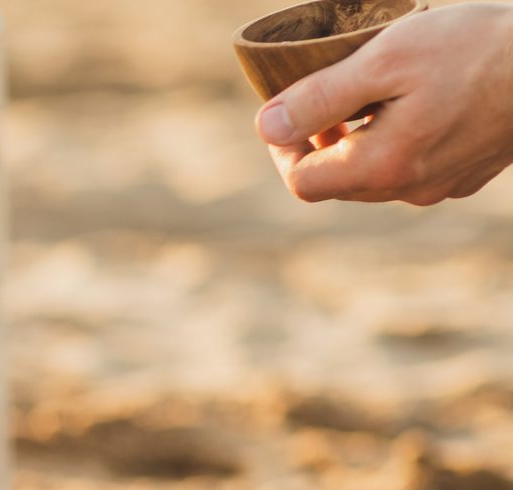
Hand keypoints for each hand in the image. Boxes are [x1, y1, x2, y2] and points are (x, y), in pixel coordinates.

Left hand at [257, 2, 512, 204]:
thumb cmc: (475, 48)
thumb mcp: (385, 59)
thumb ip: (321, 98)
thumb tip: (267, 127)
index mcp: (383, 167)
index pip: (303, 182)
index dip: (282, 149)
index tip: (287, 110)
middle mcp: (412, 189)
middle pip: (338, 182)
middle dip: (320, 143)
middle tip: (325, 93)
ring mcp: (445, 184)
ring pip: (377, 175)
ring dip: (359, 140)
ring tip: (371, 91)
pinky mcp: (472, 171)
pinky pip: (415, 166)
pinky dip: (398, 139)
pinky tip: (416, 99)